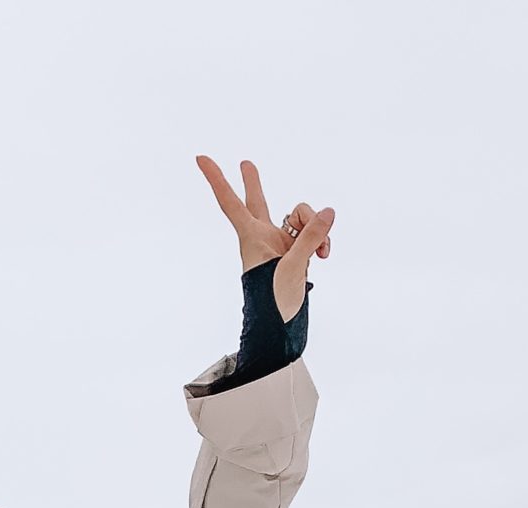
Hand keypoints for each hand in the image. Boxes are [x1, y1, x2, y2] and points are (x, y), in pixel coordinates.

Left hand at [196, 157, 333, 321]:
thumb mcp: (293, 268)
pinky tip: (325, 255)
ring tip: (322, 253)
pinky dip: (321, 240)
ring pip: (299, 217)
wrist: (280, 330)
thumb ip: (311, 237)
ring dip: (315, 228)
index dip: (216, 178)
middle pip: (258, 201)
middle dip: (253, 183)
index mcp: (252, 237)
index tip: (199, 158)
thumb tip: (328, 212)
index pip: (230, 202)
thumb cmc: (274, 303)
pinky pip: (312, 233)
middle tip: (245, 163)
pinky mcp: (295, 253)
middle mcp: (263, 237)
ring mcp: (280, 244)